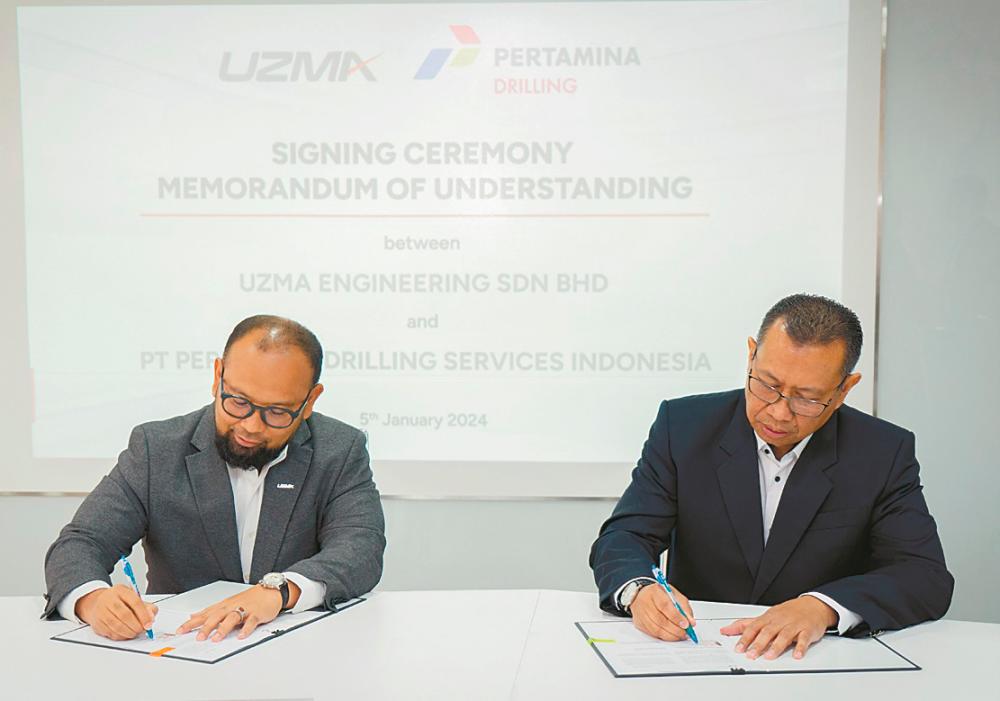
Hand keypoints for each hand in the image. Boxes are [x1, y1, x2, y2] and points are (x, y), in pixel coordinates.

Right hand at [76, 584, 157, 640]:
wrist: (98, 603)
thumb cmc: (120, 601)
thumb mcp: (134, 598)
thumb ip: (147, 607)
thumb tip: (151, 618)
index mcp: (121, 590)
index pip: (135, 602)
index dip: (144, 615)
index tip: (149, 624)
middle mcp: (109, 599)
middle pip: (125, 615)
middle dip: (136, 626)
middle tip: (142, 630)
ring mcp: (101, 611)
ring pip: (117, 626)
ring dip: (129, 632)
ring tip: (135, 632)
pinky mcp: (97, 623)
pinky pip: (111, 633)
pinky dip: (121, 636)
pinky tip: (126, 634)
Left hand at [176, 581, 298, 641]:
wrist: (270, 591)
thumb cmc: (248, 599)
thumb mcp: (227, 603)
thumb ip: (210, 611)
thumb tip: (193, 615)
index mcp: (223, 606)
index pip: (204, 614)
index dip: (192, 622)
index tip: (180, 631)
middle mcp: (232, 607)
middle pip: (216, 616)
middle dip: (206, 627)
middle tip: (198, 638)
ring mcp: (245, 610)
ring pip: (232, 618)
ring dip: (223, 628)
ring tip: (216, 639)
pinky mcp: (257, 614)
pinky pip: (251, 621)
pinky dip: (246, 629)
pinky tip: (241, 636)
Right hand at [629, 583, 696, 641]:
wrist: (643, 596)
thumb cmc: (660, 595)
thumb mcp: (674, 595)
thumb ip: (684, 607)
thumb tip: (691, 622)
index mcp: (655, 591)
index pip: (665, 605)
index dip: (676, 617)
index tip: (686, 624)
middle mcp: (645, 602)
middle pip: (660, 620)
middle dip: (676, 629)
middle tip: (686, 633)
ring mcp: (641, 614)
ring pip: (656, 629)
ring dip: (671, 635)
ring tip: (681, 635)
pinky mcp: (640, 623)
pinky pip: (653, 634)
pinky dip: (664, 637)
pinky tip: (672, 635)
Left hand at [720, 596, 837, 659]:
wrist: (812, 606)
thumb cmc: (787, 612)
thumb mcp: (765, 616)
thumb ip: (746, 624)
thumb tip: (726, 630)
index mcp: (768, 618)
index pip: (754, 627)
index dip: (745, 638)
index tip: (738, 648)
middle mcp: (780, 621)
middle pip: (767, 632)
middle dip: (758, 644)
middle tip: (751, 655)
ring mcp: (794, 625)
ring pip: (784, 635)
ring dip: (776, 646)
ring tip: (769, 656)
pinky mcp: (807, 630)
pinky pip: (804, 639)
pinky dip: (800, 647)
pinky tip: (796, 655)